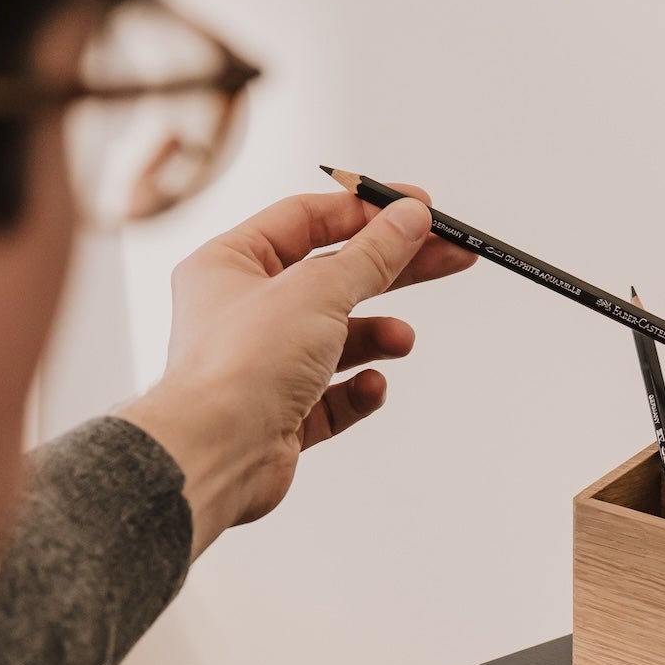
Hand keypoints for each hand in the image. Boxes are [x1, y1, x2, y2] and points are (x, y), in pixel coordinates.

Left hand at [119, 186, 475, 556]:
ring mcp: (261, 365)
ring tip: (402, 340)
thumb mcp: (319, 290)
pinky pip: (332, 396)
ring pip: (336, 339)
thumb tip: (410, 218)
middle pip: (333, 276)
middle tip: (449, 256)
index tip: (419, 210)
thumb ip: (372, 254)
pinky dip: (358, 391)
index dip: (366, 212)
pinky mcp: (280, 415)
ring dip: (376, 337)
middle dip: (393, 269)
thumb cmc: (239, 366)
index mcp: (229, 265)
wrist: (216, 454)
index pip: (306, 220)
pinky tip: (371, 387)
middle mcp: (241, 312)